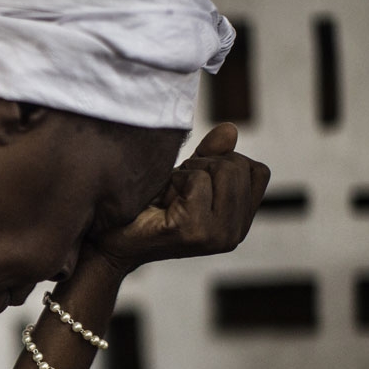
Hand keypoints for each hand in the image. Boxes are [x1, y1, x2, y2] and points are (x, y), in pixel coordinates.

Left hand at [90, 123, 270, 274]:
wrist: (110, 240)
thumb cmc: (147, 208)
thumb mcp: (186, 176)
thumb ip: (211, 155)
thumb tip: (231, 129)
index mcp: (239, 223)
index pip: (258, 171)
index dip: (225, 162)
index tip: (195, 180)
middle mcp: (234, 234)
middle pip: (240, 165)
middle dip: (204, 164)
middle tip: (176, 188)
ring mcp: (217, 236)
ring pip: (224, 169)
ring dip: (190, 172)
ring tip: (169, 194)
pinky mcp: (194, 232)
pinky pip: (198, 180)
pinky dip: (175, 181)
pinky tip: (159, 201)